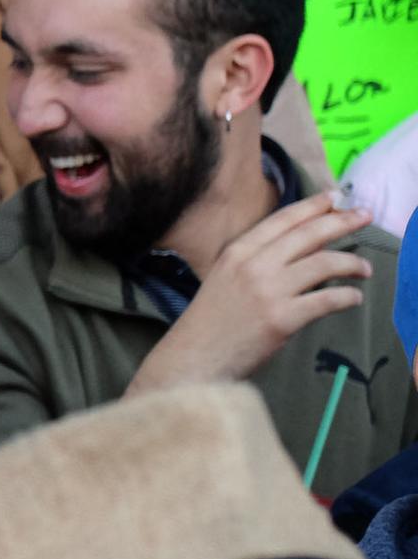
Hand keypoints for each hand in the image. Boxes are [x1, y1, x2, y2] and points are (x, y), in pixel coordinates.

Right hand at [128, 192, 372, 392]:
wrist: (193, 359)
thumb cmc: (210, 322)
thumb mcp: (224, 278)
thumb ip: (256, 260)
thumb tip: (302, 248)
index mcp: (237, 252)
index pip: (284, 219)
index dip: (314, 206)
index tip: (337, 199)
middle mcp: (253, 265)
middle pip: (309, 234)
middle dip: (343, 222)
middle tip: (365, 216)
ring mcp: (268, 292)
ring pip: (324, 263)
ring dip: (351, 263)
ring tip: (364, 269)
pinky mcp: (282, 319)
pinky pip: (327, 300)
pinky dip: (347, 297)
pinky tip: (354, 298)